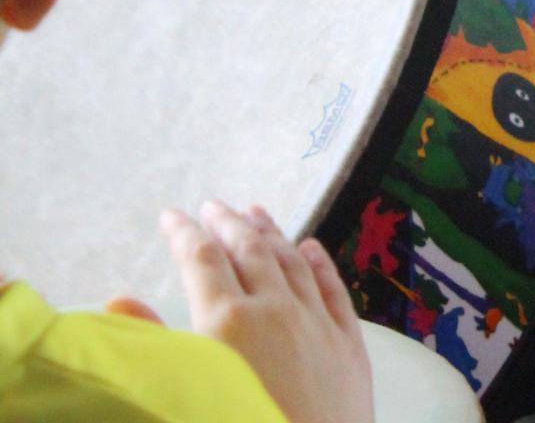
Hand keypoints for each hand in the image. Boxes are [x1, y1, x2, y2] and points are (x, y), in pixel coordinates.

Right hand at [162, 201, 372, 422]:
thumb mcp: (181, 398)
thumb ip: (151, 347)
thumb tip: (116, 301)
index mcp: (227, 323)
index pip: (201, 260)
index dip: (183, 234)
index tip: (171, 214)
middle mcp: (274, 309)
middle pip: (249, 250)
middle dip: (227, 224)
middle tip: (212, 205)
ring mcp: (316, 323)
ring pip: (292, 261)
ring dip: (271, 233)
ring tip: (256, 211)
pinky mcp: (349, 344)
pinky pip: (332, 288)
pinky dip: (319, 261)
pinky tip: (311, 247)